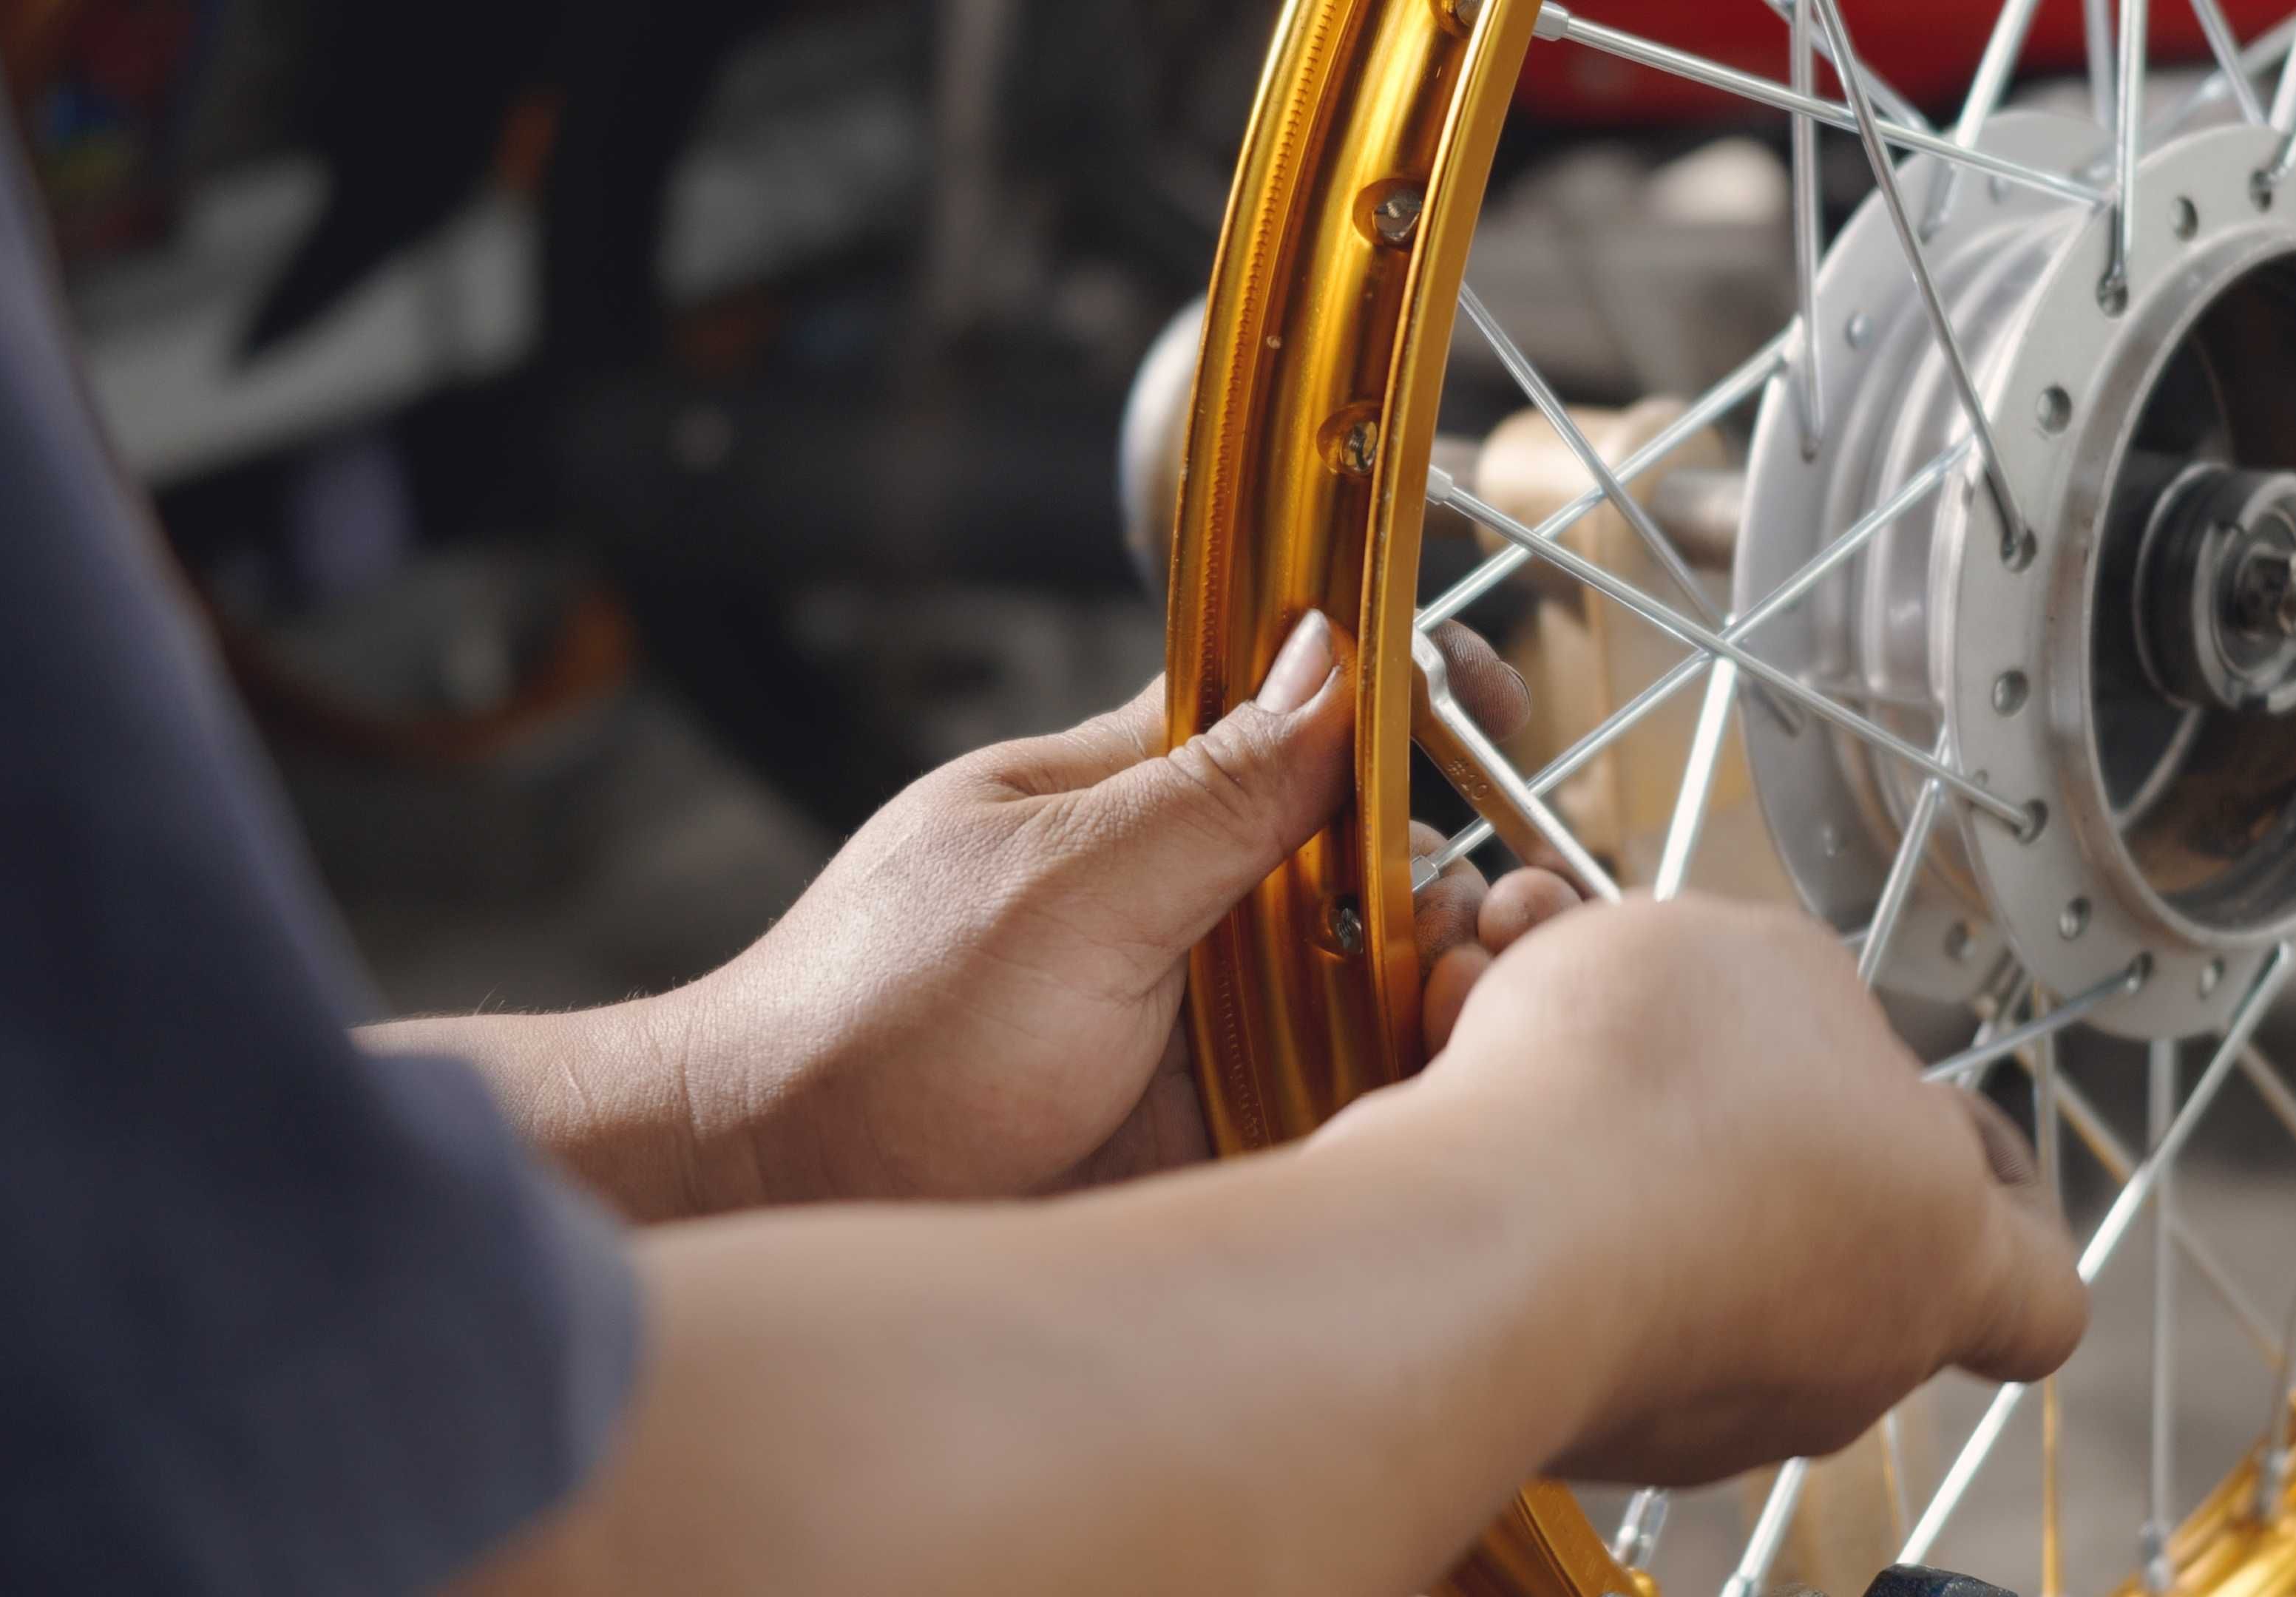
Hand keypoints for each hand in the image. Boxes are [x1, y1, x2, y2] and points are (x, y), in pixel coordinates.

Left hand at [647, 612, 1531, 1207]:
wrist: (790, 1192)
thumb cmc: (877, 1017)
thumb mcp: (1062, 883)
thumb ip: (1212, 787)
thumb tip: (1336, 655)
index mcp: (1135, 795)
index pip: (1299, 708)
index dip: (1405, 696)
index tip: (1498, 702)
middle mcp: (1187, 896)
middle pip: (1372, 858)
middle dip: (1456, 876)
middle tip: (1505, 917)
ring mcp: (1208, 1015)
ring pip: (1376, 979)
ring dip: (1445, 985)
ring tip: (1476, 1009)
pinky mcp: (1223, 1127)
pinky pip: (1346, 1093)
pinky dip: (1408, 1088)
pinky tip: (1448, 1096)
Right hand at [1347, 894, 2085, 1482]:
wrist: (1484, 1230)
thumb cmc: (1660, 1099)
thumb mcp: (1775, 960)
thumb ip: (1807, 1001)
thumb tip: (1781, 1032)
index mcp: (1943, 1254)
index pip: (2039, 1289)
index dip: (1993, 1195)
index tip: (1936, 1117)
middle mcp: (1837, 1360)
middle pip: (1820, 1232)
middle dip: (1731, 1107)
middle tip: (1661, 1017)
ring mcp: (1697, 1404)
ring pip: (1663, 1237)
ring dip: (1601, 1116)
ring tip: (1524, 1000)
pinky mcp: (1569, 1406)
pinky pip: (1555, 1266)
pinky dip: (1518, 1172)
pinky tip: (1465, 1073)